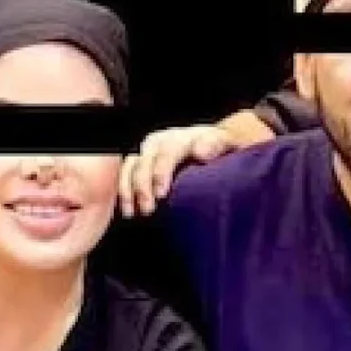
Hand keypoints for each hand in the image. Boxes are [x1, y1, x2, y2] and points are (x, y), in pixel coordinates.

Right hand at [119, 125, 235, 217]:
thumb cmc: (223, 147)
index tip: (161, 194)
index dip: (161, 172)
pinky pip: (125, 174)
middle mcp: (160, 142)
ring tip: (131, 212)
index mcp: (181, 137)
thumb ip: (217, 144)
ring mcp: (148, 151)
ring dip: (127, 190)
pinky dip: (122, 191)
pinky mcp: (140, 162)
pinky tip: (126, 209)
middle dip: (142, 186)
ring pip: (130, 167)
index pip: (167, 152)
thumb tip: (201, 152)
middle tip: (147, 210)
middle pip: (144, 161)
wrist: (213, 144)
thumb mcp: (228, 142)